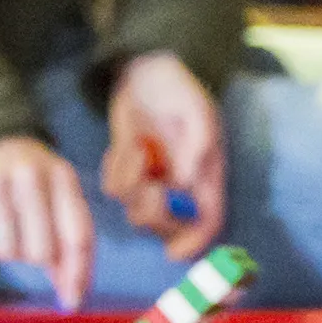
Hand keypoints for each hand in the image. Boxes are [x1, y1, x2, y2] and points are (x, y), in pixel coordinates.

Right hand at [0, 133, 97, 310]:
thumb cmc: (29, 187)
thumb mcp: (56, 203)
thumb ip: (69, 251)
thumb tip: (72, 301)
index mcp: (63, 176)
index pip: (78, 237)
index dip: (77, 275)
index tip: (72, 302)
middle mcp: (29, 170)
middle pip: (40, 252)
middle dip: (32, 254)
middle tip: (23, 231)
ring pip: (4, 252)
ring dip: (3, 246)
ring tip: (0, 218)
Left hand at [101, 53, 223, 259]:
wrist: (146, 69)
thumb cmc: (179, 88)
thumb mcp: (196, 110)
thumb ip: (198, 145)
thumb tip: (185, 183)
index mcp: (206, 176)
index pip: (207, 223)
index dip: (194, 243)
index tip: (174, 253)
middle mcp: (181, 186)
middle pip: (168, 226)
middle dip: (153, 212)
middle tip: (148, 184)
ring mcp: (153, 180)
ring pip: (136, 209)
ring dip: (131, 182)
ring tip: (137, 148)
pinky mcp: (127, 170)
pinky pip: (114, 189)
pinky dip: (114, 170)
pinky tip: (124, 146)